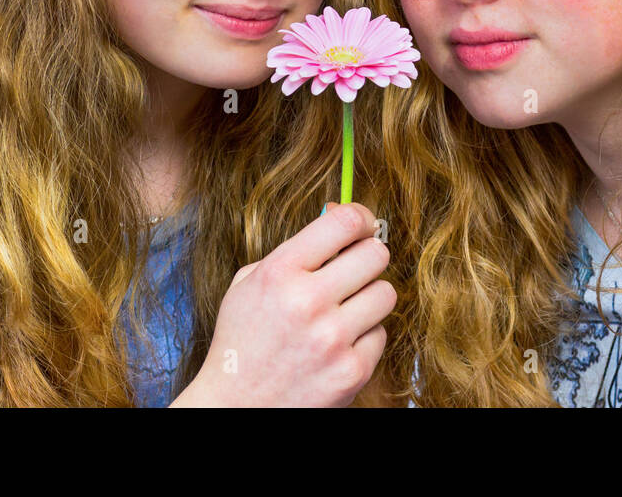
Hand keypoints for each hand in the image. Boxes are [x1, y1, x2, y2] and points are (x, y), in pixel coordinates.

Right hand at [171, 202, 393, 406]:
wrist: (235, 407)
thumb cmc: (243, 339)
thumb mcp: (250, 282)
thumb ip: (296, 248)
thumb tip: (342, 214)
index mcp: (280, 272)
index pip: (345, 222)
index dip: (362, 218)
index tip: (364, 225)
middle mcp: (307, 302)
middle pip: (376, 254)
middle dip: (369, 257)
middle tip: (356, 269)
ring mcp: (332, 339)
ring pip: (386, 294)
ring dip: (369, 298)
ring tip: (345, 310)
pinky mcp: (351, 372)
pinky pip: (380, 334)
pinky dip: (364, 337)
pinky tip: (339, 344)